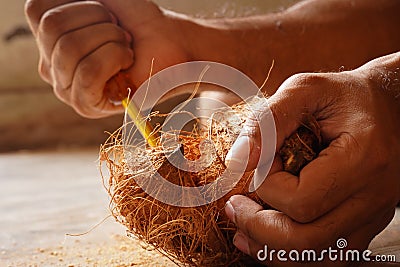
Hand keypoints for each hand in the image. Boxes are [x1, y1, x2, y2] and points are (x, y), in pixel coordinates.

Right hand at [25, 0, 190, 117]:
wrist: (169, 43)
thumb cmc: (136, 20)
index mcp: (48, 37)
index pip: (37, 9)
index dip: (79, 3)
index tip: (107, 14)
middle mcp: (50, 62)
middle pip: (52, 27)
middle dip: (97, 19)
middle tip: (120, 32)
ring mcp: (65, 86)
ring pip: (69, 48)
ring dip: (110, 38)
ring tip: (125, 46)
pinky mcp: (85, 104)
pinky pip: (88, 73)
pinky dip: (114, 58)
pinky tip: (127, 60)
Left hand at [224, 52, 399, 265]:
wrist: (387, 107)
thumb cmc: (344, 96)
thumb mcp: (305, 90)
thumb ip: (269, 121)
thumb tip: (236, 160)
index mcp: (362, 159)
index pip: (302, 199)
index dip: (267, 187)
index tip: (260, 165)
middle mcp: (373, 196)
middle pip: (307, 239)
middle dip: (259, 228)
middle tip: (234, 208)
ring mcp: (372, 214)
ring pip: (318, 257)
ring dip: (272, 249)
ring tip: (243, 231)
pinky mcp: (366, 223)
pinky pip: (329, 255)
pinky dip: (294, 253)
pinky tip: (270, 239)